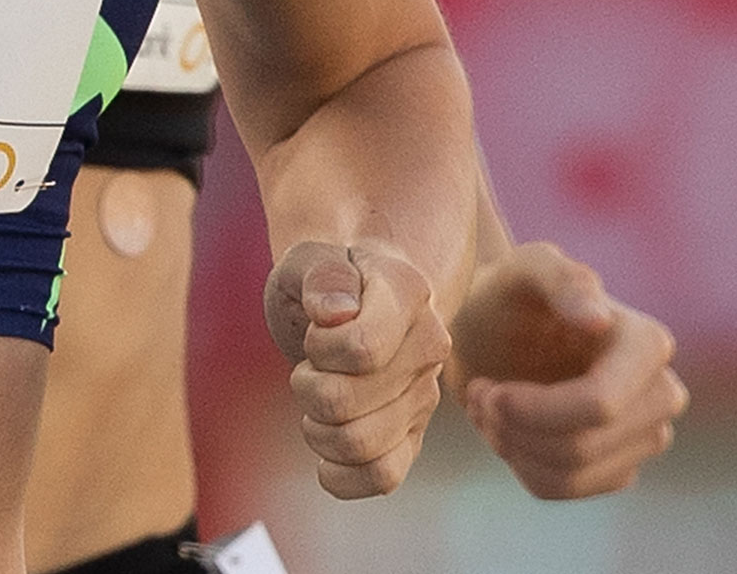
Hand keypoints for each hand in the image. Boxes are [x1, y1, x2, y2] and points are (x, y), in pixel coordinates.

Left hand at [263, 240, 448, 497]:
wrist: (354, 300)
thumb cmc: (327, 279)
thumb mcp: (310, 259)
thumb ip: (321, 275)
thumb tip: (334, 315)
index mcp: (408, 295)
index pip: (361, 350)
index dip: (319, 349)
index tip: (315, 331)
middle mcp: (429, 348)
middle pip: (345, 402)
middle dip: (307, 386)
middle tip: (310, 366)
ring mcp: (425, 396)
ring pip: (360, 445)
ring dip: (317, 428)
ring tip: (317, 400)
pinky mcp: (412, 437)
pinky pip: (381, 478)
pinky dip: (340, 474)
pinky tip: (324, 447)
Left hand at [454, 243, 685, 498]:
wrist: (491, 328)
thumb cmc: (509, 293)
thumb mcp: (523, 270)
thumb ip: (560, 278)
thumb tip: (600, 321)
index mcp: (647, 344)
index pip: (600, 406)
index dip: (533, 410)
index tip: (486, 389)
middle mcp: (662, 394)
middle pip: (582, 446)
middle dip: (515, 427)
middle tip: (480, 393)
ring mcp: (645, 435)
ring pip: (572, 474)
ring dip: (510, 445)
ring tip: (487, 405)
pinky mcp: (616, 466)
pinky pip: (561, 489)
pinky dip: (518, 464)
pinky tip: (504, 428)